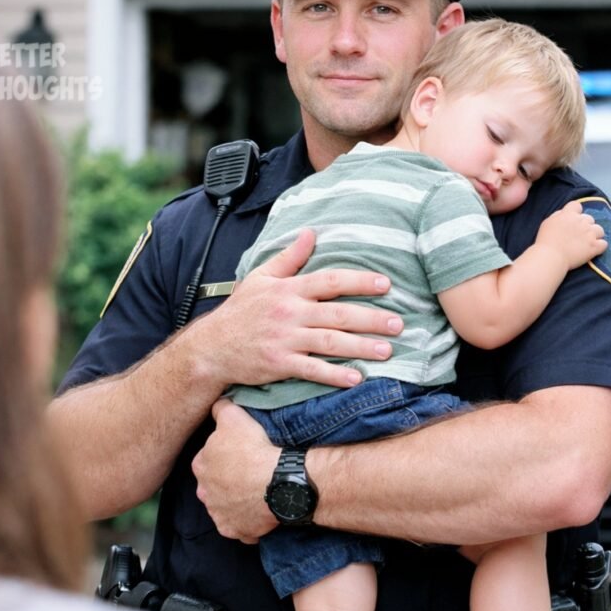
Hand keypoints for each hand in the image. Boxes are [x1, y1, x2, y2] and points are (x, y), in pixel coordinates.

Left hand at [193, 400, 279, 542]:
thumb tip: (217, 404)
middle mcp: (204, 492)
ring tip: (258, 492)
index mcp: (200, 465)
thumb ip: (220, 408)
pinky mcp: (235, 531)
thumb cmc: (254, 447)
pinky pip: (240, 528)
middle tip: (250, 473)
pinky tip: (261, 512)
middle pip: (214, 485)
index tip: (241, 453)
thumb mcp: (234, 416)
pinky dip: (248, 523)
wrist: (277, 481)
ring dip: (237, 502)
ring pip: (225, 507)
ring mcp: (219, 514)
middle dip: (227, 481)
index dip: (224, 455)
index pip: (208, 459)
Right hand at [203, 229, 402, 389]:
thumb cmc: (240, 311)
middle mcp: (289, 313)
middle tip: (399, 324)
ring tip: (387, 351)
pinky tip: (356, 378)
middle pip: (337, 313)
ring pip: (330, 342)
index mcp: (288, 289)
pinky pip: (312, 370)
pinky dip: (334, 375)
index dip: (359, 281)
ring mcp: (285, 340)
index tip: (386, 284)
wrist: (212, 347)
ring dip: (361, 347)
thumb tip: (311, 233)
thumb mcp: (260, 277)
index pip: (330, 281)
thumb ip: (289, 257)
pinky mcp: (280, 364)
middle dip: (371, 318)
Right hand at [535, 200, 606, 270]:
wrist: (550, 257)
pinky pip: (604, 244)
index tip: (572, 220)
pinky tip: (593, 250)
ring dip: (595, 235)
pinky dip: (600, 247)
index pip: (577, 205)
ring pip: (600, 230)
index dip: (576, 212)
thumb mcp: (547, 222)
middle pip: (590, 218)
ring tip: (587, 243)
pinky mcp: (594, 246)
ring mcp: (590, 234)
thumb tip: (564, 214)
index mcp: (569, 214)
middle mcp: (581, 221)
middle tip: (577, 235)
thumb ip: (558, 216)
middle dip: (585, 226)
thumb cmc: (545, 241)